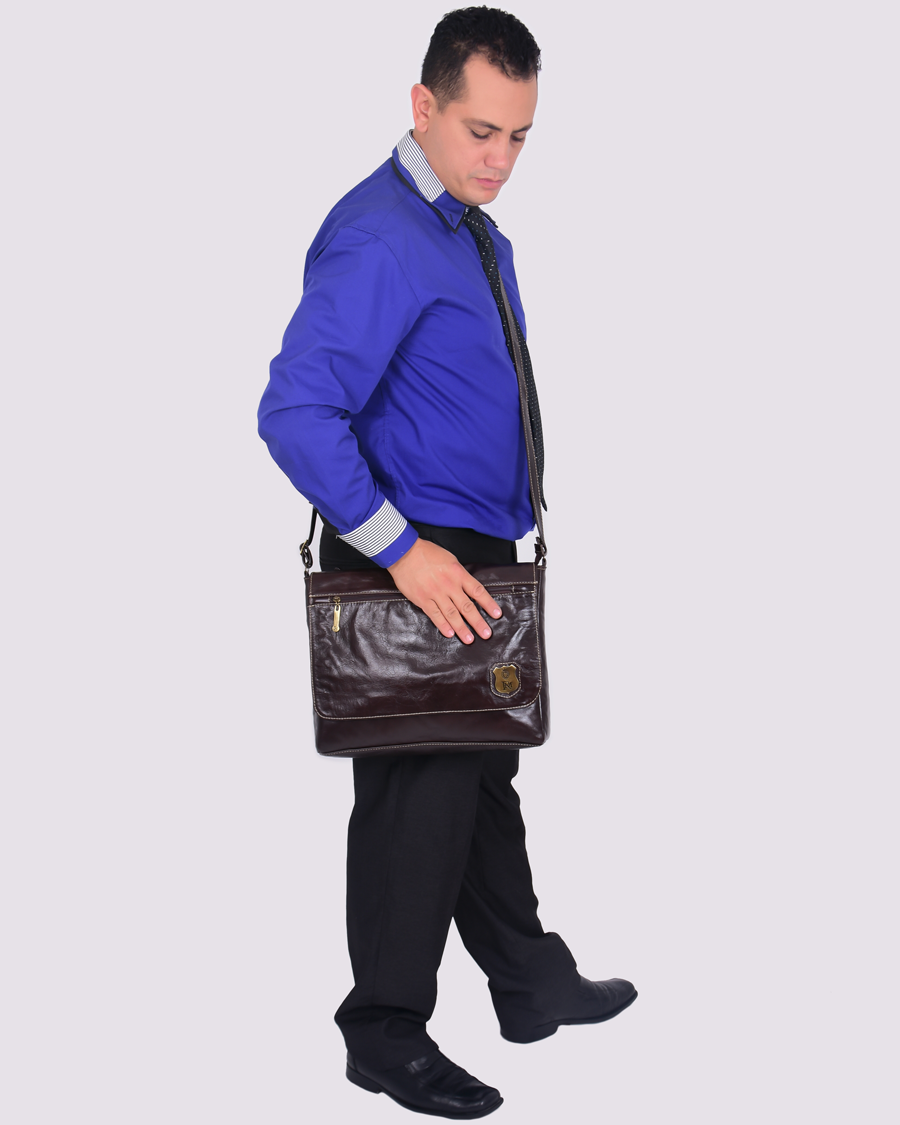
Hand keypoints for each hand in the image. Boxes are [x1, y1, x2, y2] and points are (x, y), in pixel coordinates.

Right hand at [387, 538, 501, 643]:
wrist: (404, 552)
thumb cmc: (427, 553)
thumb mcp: (450, 559)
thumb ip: (460, 574)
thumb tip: (469, 587)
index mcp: (458, 573)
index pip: (478, 591)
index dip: (488, 604)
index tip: (497, 614)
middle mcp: (449, 585)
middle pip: (467, 607)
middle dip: (478, 622)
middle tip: (486, 634)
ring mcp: (435, 593)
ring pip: (452, 614)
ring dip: (462, 628)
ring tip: (470, 639)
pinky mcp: (422, 599)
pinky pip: (435, 615)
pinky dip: (443, 625)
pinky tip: (450, 634)